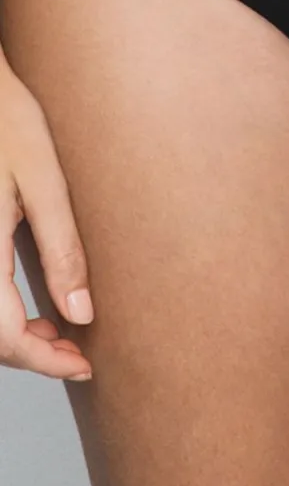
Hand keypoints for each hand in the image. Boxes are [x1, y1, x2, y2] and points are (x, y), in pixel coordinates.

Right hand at [0, 60, 93, 380]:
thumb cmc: (8, 121)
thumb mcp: (44, 181)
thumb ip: (63, 248)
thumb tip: (82, 312)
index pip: (3, 335)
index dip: (43, 361)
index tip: (84, 364)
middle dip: (29, 354)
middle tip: (78, 352)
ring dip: (12, 336)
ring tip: (58, 331)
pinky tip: (28, 304)